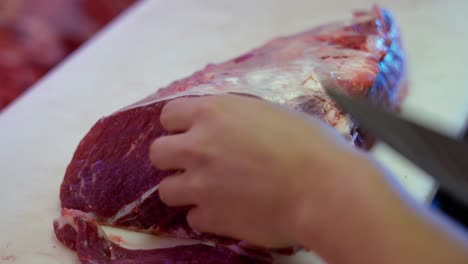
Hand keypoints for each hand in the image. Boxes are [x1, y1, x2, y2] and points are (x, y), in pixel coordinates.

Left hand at [149, 94, 366, 247]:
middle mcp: (198, 147)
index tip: (192, 132)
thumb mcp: (271, 113)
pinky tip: (229, 212)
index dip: (179, 124)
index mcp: (213, 113)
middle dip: (173, 158)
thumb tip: (233, 126)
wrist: (324, 189)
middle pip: (157, 153)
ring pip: (165, 190)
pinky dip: (207, 216)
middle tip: (196, 164)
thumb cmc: (310, 143)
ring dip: (184, 190)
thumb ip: (240, 118)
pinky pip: (193, 219)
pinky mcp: (211, 218)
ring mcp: (200, 185)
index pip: (169, 115)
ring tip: (210, 192)